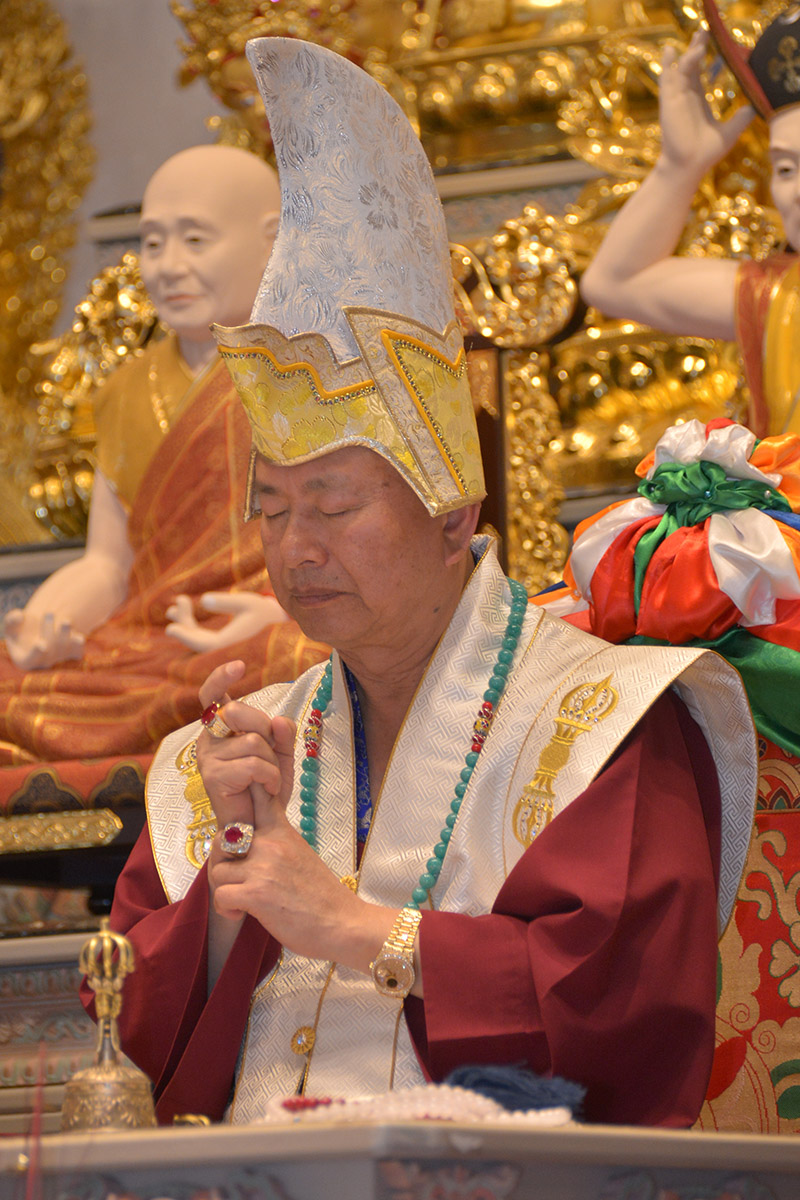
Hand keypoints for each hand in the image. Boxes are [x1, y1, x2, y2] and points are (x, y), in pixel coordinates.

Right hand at [4, 608, 85, 669]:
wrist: (40, 626)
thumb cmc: (20, 628)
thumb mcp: (11, 624)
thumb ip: (11, 620)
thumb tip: (19, 616)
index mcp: (25, 660)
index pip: (30, 660)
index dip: (36, 653)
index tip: (41, 644)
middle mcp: (43, 663)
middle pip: (48, 650)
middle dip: (49, 630)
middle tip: (49, 613)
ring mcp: (58, 659)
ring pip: (63, 649)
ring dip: (65, 634)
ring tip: (65, 621)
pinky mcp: (72, 654)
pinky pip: (77, 652)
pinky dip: (78, 645)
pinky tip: (79, 638)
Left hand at [165, 591, 288, 651]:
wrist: (284, 623)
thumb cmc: (266, 613)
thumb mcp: (248, 603)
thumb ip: (226, 602)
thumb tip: (203, 600)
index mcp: (231, 646)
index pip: (202, 645)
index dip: (185, 636)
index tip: (170, 627)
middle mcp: (225, 651)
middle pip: (197, 640)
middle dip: (184, 622)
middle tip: (174, 606)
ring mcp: (223, 647)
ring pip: (198, 637)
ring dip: (186, 622)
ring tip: (176, 604)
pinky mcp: (224, 642)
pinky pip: (203, 635)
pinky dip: (193, 623)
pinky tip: (187, 607)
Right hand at [196, 659, 295, 832]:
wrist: (258, 827)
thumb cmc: (264, 789)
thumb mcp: (280, 755)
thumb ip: (283, 734)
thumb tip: (280, 719)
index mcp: (220, 729)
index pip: (211, 694)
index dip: (221, 677)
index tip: (238, 666)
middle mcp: (208, 739)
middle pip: (238, 711)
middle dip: (263, 728)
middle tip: (269, 752)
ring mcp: (208, 758)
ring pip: (253, 740)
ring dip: (272, 761)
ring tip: (269, 778)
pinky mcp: (213, 776)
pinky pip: (254, 763)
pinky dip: (270, 776)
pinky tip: (268, 788)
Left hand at [209, 766, 398, 968]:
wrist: (342, 923)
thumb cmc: (321, 895)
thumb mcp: (300, 854)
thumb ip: (275, 844)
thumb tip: (249, 844)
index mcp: (282, 831)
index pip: (259, 795)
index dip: (244, 789)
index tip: (239, 790)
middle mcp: (270, 843)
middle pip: (220, 839)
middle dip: (220, 861)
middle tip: (232, 879)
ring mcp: (263, 867)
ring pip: (217, 871)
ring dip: (223, 890)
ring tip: (239, 902)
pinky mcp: (256, 894)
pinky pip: (221, 895)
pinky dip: (226, 909)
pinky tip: (241, 914)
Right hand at [659, 31, 753, 177]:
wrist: (689, 166)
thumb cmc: (706, 153)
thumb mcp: (730, 132)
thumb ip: (741, 118)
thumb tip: (754, 107)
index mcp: (698, 100)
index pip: (701, 73)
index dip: (707, 59)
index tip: (715, 46)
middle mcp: (686, 96)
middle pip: (691, 65)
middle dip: (697, 47)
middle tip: (705, 32)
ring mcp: (677, 98)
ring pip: (681, 68)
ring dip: (690, 52)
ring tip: (700, 37)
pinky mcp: (669, 102)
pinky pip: (667, 80)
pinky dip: (668, 65)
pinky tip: (669, 50)